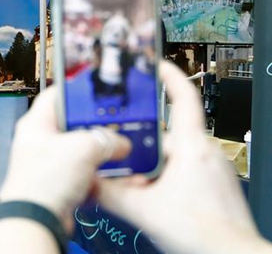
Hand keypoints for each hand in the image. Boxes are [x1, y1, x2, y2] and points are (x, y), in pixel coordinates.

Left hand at [0, 81, 130, 232]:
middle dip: (98, 126)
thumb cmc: (44, 181)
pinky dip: (102, 176)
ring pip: (82, 151)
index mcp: (37, 124)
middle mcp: (41, 141)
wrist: (37, 220)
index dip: (76, 89)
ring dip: (104, 153)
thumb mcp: (82, 148)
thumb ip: (106, 140)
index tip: (96, 89)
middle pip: (73, 125)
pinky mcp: (60, 185)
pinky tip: (120, 176)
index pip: (56, 95)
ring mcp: (50, 164)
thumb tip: (121, 143)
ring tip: (124, 150)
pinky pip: (85, 174)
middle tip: (118, 123)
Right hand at [96, 61, 265, 253]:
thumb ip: (108, 193)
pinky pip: (182, 171)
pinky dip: (163, 179)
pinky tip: (151, 198)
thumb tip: (84, 181)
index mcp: (191, 147)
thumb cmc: (204, 234)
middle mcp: (205, 153)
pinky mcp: (214, 185)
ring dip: (151, 166)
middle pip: (165, 134)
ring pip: (172, 155)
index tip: (154, 64)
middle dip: (140, 144)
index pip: (183, 98)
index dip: (168, 76)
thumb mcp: (143, 210)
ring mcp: (212, 169)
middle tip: (118, 152)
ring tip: (133, 184)